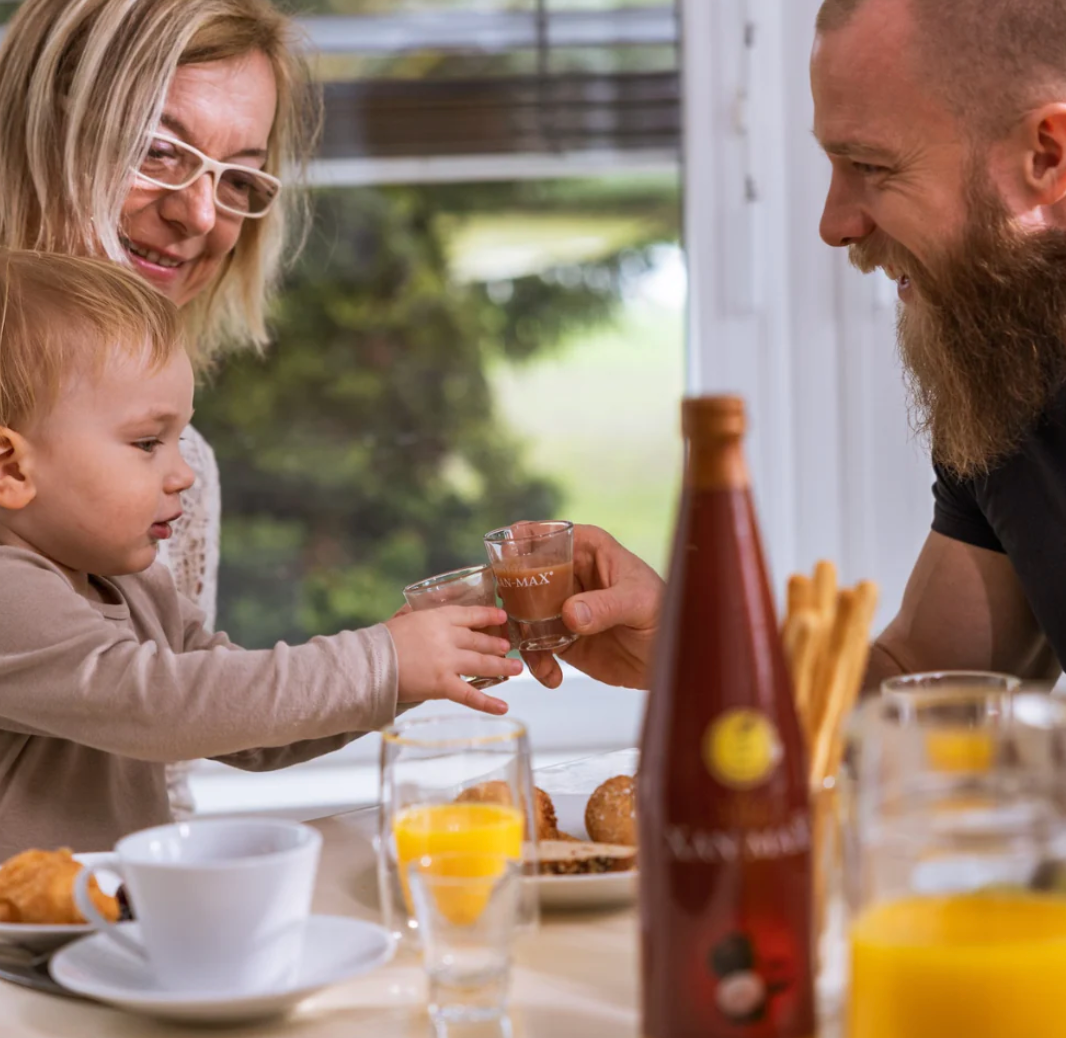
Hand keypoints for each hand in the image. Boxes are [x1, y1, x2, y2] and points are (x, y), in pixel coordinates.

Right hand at [386, 605, 521, 713]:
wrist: (369, 663)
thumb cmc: (381, 641)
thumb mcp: (402, 619)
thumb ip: (416, 616)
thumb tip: (416, 612)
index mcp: (437, 618)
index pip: (470, 615)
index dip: (488, 615)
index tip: (501, 616)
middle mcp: (448, 637)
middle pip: (480, 640)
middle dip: (497, 644)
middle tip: (509, 646)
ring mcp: (448, 661)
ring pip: (483, 663)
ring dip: (502, 666)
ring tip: (516, 668)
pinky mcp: (443, 685)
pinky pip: (471, 695)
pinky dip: (488, 703)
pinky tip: (503, 707)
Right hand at [523, 524, 662, 690]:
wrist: (673, 659)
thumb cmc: (666, 615)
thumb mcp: (640, 605)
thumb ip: (606, 606)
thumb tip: (570, 613)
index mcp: (588, 549)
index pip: (545, 535)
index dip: (518, 543)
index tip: (504, 563)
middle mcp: (569, 574)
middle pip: (523, 575)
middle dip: (511, 598)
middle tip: (509, 621)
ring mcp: (562, 606)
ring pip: (523, 613)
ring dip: (521, 637)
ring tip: (540, 662)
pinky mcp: (561, 638)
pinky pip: (536, 646)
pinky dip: (537, 663)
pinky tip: (553, 676)